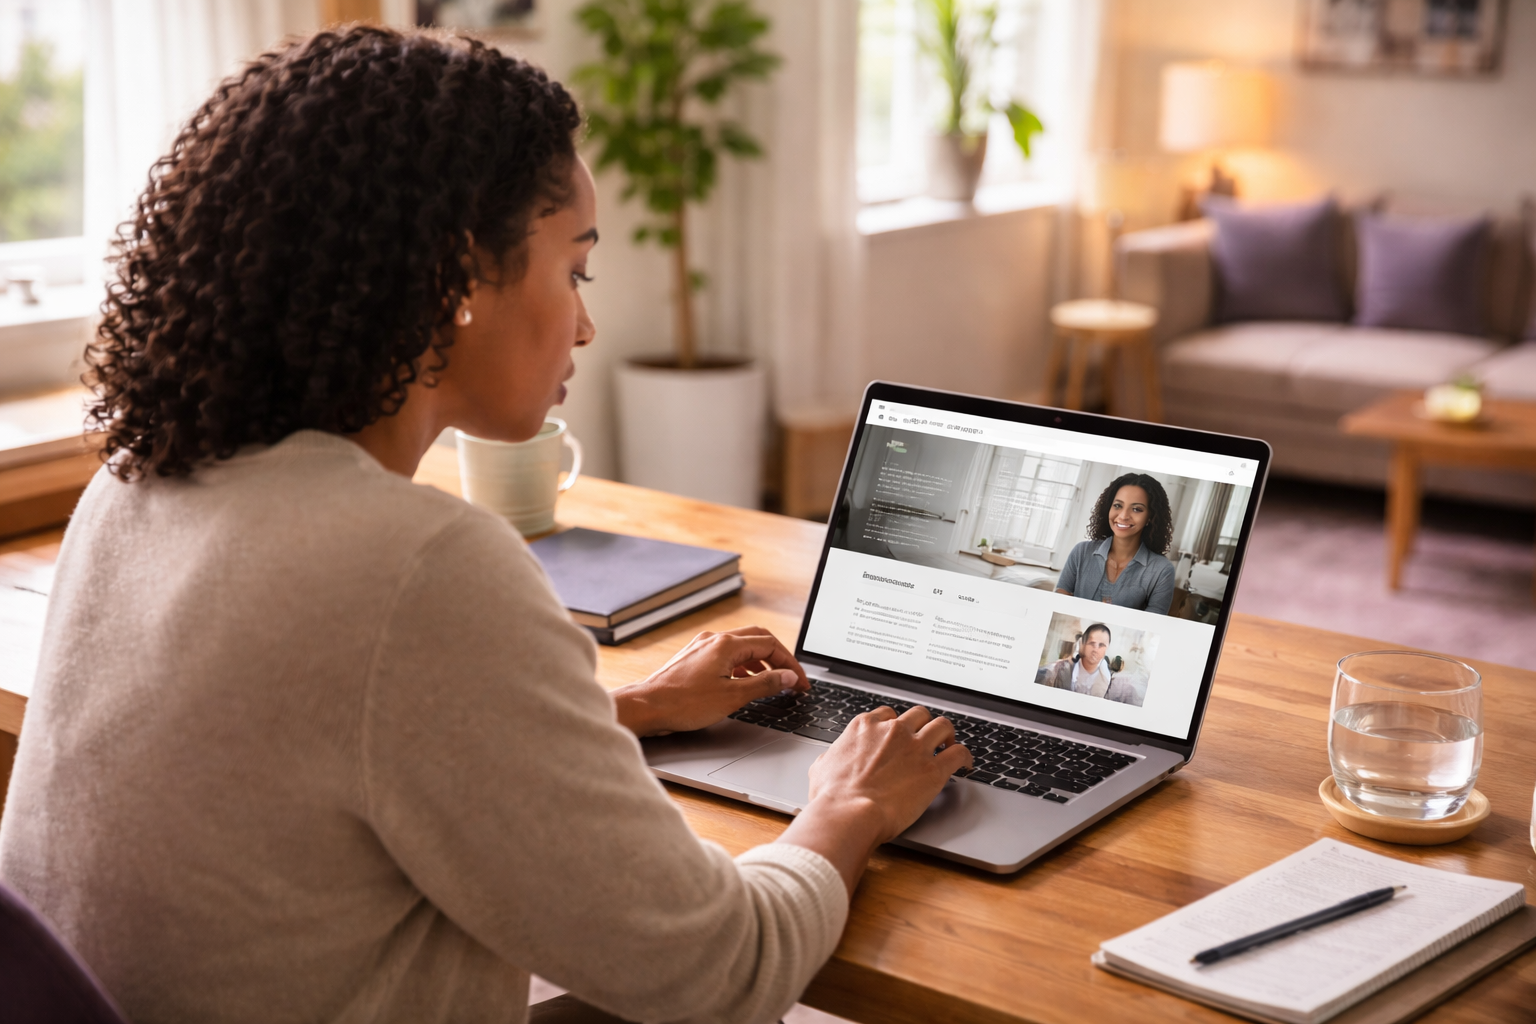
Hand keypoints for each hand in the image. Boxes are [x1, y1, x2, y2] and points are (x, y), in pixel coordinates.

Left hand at [612, 627, 809, 736]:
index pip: (770, 645)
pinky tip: (746, 681)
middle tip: (792, 678)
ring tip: (774, 682)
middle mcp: (714, 640)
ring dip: (762, 662)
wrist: (647, 707)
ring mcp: (703, 647)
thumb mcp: (733, 696)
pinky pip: (727, 655)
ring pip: (742, 647)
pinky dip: (743, 666)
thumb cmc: (684, 703)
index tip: (801, 682)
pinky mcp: (694, 657)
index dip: (791, 664)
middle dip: (779, 658)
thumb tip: (788, 677)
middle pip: (758, 640)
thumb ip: (765, 684)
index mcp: (726, 644)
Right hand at [779, 705, 970, 894]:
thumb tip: (828, 760)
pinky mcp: (934, 770)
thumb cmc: (832, 797)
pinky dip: (965, 756)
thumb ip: (830, 758)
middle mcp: (893, 731)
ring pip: (942, 726)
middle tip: (928, 737)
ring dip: (948, 735)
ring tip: (949, 744)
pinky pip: (959, 753)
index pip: (889, 715)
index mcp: (866, 727)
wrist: (848, 814)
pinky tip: (966, 763)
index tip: (901, 735)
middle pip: (919, 715)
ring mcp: (916, 748)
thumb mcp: (820, 768)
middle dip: (924, 725)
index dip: (897, 725)